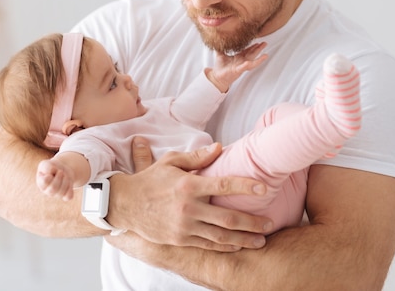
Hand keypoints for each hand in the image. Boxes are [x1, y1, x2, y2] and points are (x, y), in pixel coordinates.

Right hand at [36, 159, 74, 200]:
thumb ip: (46, 167)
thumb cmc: (52, 167)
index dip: (51, 174)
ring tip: (65, 175)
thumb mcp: (47, 163)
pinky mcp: (64, 196)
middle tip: (61, 172)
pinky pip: (68, 197)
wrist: (61, 170)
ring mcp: (56, 194)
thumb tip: (50, 173)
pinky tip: (69, 182)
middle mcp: (47, 191)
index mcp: (41, 183)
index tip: (53, 169)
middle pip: (53, 188)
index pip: (45, 182)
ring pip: (62, 192)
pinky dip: (70, 189)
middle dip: (59, 178)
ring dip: (66, 181)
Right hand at [107, 138, 272, 251]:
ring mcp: (184, 226)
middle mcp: (188, 208)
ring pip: (220, 236)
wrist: (124, 204)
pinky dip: (225, 246)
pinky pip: (207, 245)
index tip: (263, 189)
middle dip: (252, 222)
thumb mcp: (171, 162)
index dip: (245, 187)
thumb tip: (220, 148)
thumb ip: (197, 157)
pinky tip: (238, 246)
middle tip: (270, 223)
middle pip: (227, 217)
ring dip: (244, 239)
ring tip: (262, 240)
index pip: (223, 186)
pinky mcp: (180, 239)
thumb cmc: (149, 179)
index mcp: (188, 186)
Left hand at [208, 42, 267, 91]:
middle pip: (251, 54)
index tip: (258, 42)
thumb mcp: (220, 55)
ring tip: (265, 55)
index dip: (252, 47)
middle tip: (265, 43)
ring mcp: (240, 66)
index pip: (247, 51)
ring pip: (251, 61)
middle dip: (258, 49)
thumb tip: (217, 42)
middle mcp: (241, 62)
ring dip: (258, 59)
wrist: (216, 77)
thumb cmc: (219, 68)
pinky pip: (243, 67)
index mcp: (238, 58)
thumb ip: (220, 49)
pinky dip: (246, 65)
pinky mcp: (236, 70)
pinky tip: (249, 62)